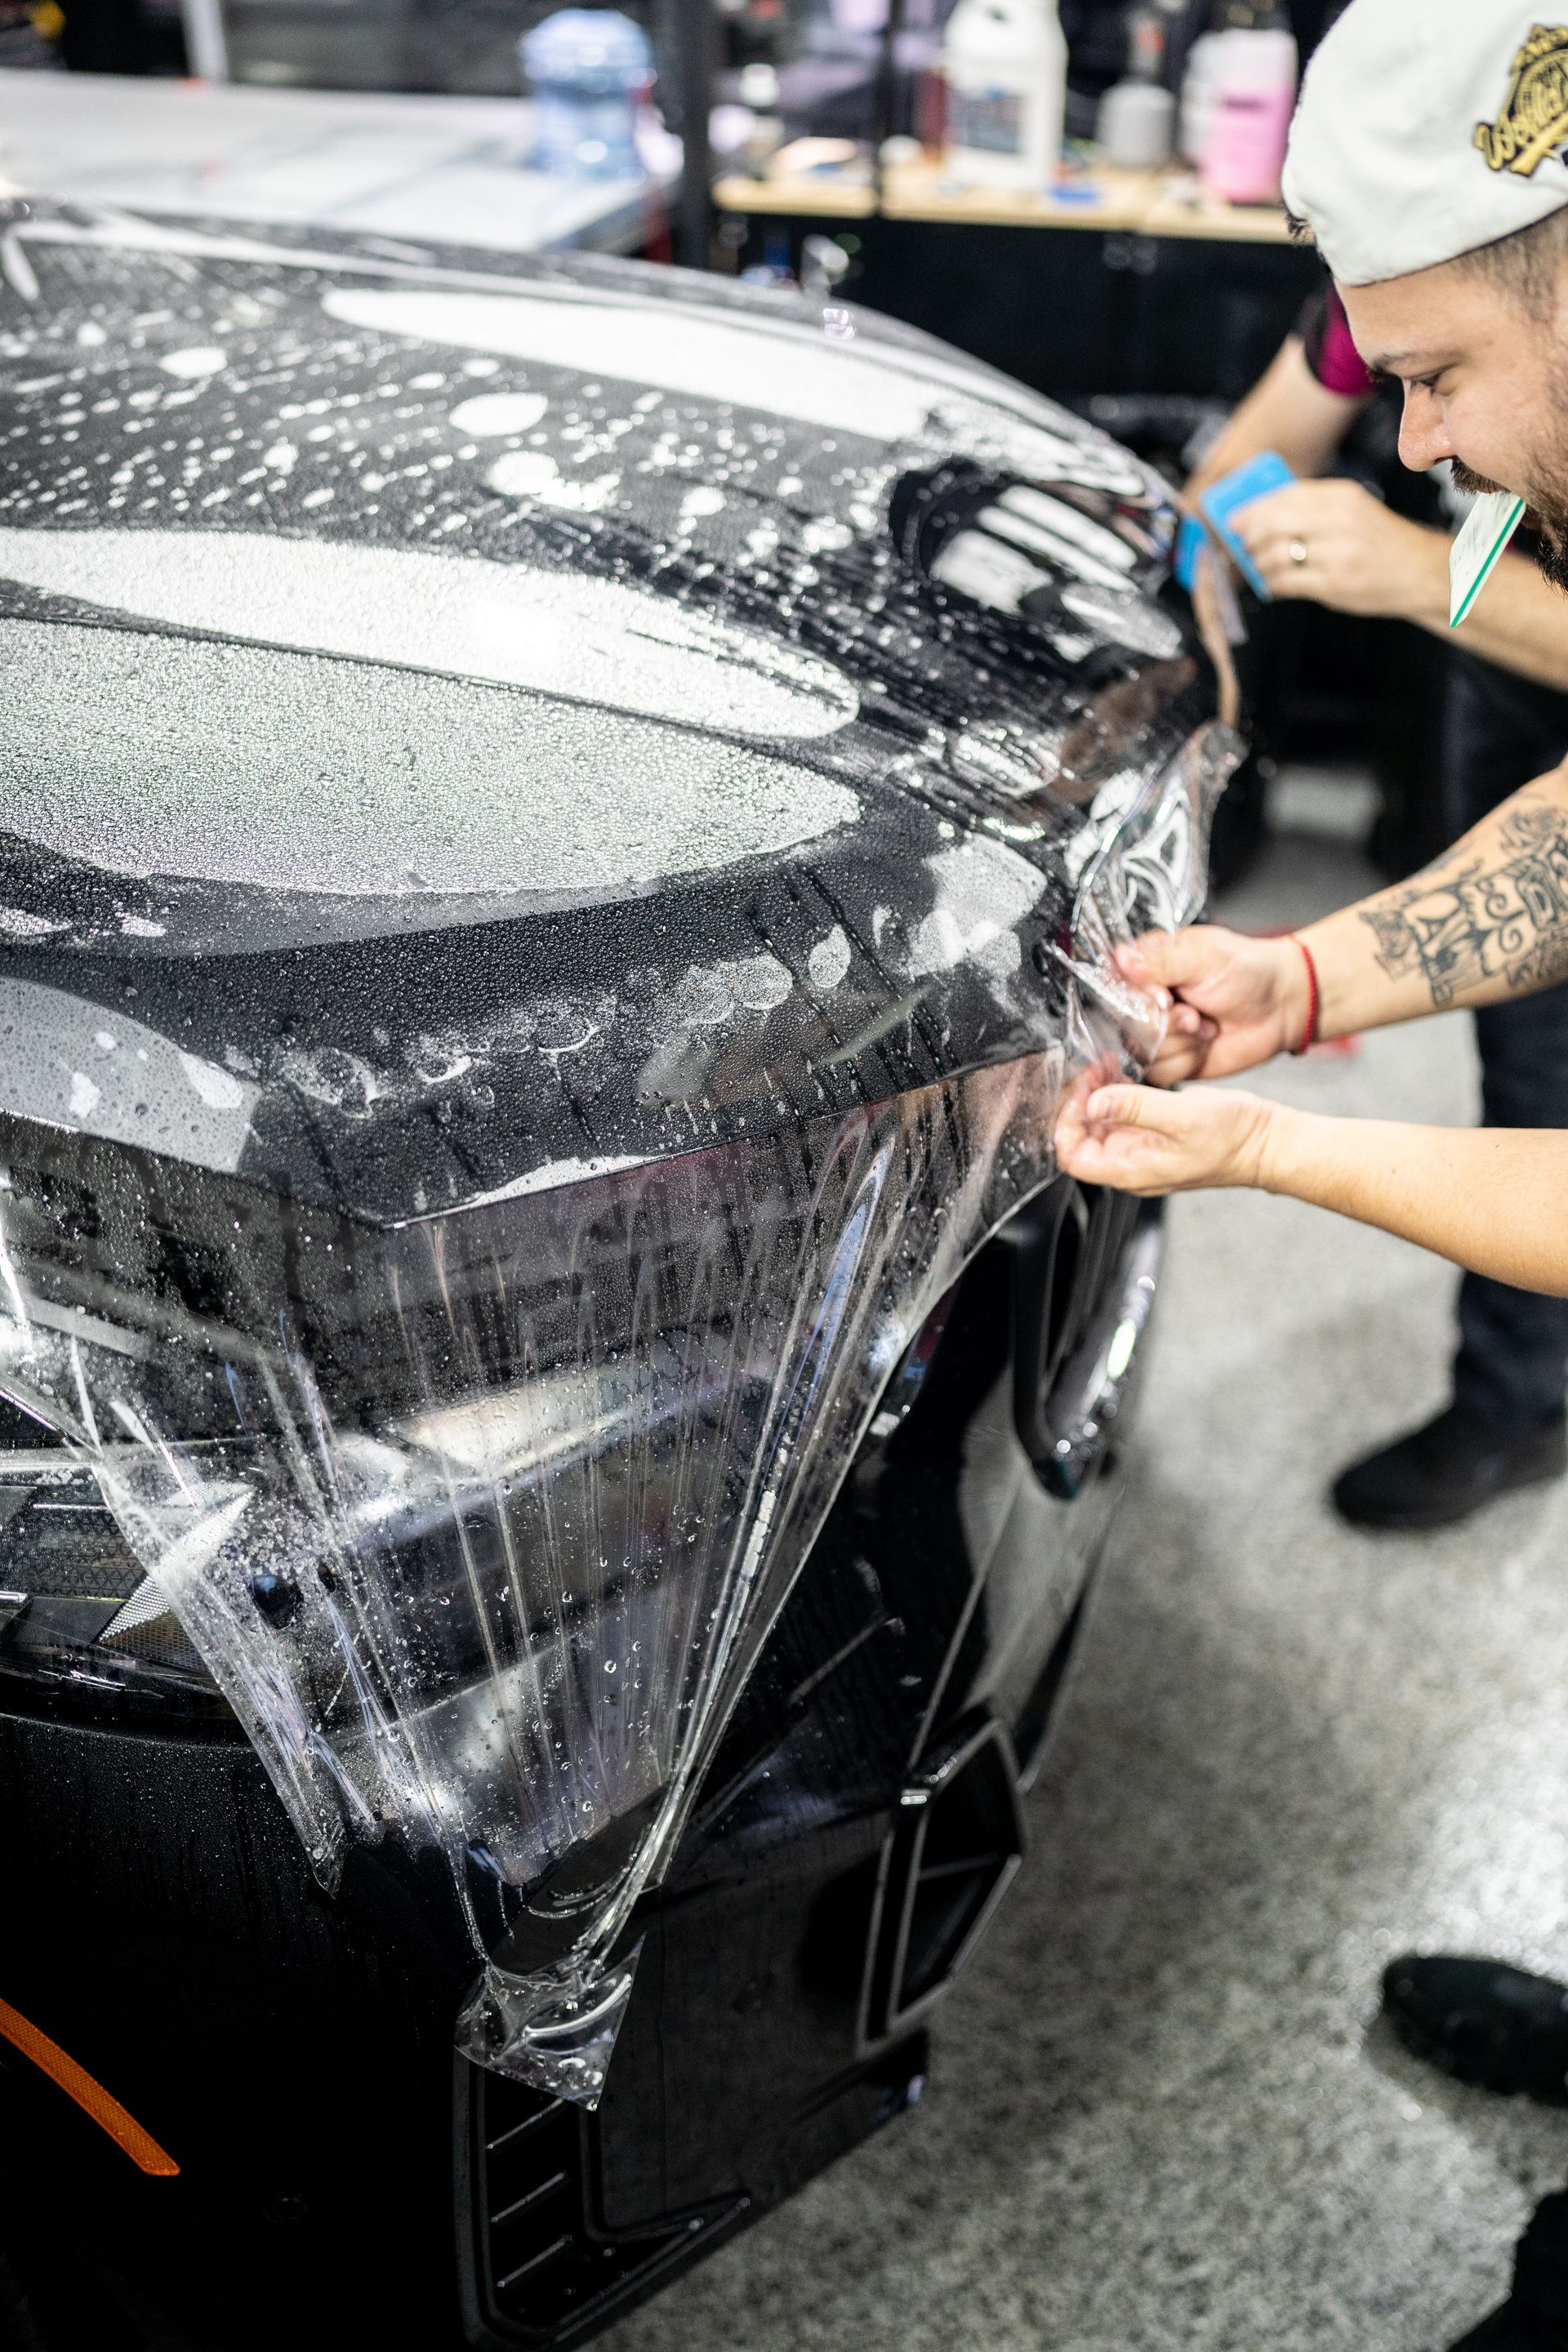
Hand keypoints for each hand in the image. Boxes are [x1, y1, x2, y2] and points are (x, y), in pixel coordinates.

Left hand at [1055, 1063, 1276, 1196]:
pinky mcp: (1150, 1132)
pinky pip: (1118, 1114)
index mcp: (1130, 1170)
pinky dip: (1112, 1092)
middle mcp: (1129, 1163)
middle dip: (1079, 1101)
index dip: (1067, 1123)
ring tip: (1105, 1064)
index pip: (1073, 1157)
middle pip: (1080, 1137)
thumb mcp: (1181, 1118)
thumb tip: (1094, 1102)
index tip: (1080, 1091)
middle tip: (1093, 1069)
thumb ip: (1135, 1108)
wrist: (1265, 1141)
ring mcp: (1139, 1148)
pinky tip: (1119, 1071)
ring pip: (1097, 1123)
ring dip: (1094, 1093)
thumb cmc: (1231, 1138)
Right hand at [1113, 925, 1310, 1085]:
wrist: (1280, 1006)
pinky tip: (1206, 1044)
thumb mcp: (1205, 955)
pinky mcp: (1169, 1062)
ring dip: (1183, 1043)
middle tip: (1195, 1013)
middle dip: (1167, 1025)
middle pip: (1129, 1026)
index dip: (1142, 1000)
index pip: (1115, 989)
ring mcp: (1155, 1035)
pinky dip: (1189, 1061)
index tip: (1167, 997)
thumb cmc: (1247, 971)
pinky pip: (1160, 1074)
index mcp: (1145, 968)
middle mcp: (1144, 1003)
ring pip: (1144, 1052)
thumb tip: (1122, 959)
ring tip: (1206, 1026)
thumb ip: (1161, 960)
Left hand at [1229, 478, 1446, 619]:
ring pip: (1275, 554)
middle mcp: (1338, 519)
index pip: (1283, 496)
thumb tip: (1259, 516)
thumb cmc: (1380, 542)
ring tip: (1259, 569)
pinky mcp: (1334, 583)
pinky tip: (1272, 585)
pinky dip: (1271, 584)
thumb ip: (1311, 508)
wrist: (1420, 571)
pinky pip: (1286, 581)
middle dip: (1248, 538)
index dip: (1252, 509)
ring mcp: (1337, 552)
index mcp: (1340, 496)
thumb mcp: (1352, 510)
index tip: (1234, 521)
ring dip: (1258, 564)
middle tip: (1241, 548)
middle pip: (1272, 523)